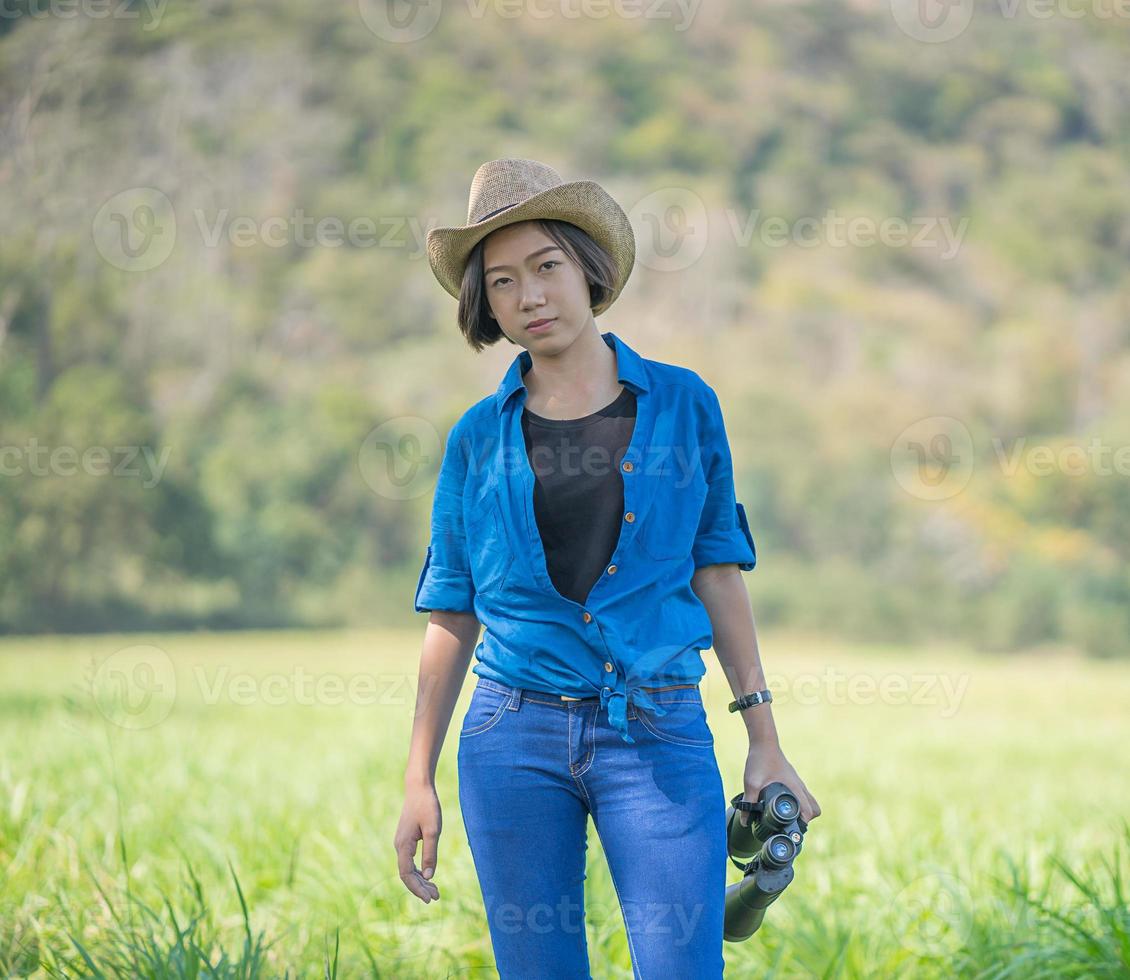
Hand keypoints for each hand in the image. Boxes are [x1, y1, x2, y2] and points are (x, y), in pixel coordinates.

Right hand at [394, 780, 441, 902]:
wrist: (418, 788)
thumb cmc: (427, 807)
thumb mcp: (433, 830)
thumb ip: (430, 854)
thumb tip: (429, 876)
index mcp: (403, 845)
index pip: (406, 874)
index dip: (417, 888)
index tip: (429, 898)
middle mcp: (399, 846)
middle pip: (407, 875)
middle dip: (420, 888)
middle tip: (436, 897)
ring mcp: (402, 844)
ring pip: (409, 869)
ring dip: (421, 881)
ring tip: (435, 891)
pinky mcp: (406, 840)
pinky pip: (410, 861)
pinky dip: (419, 871)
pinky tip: (429, 877)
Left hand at [738, 746, 820, 826]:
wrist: (763, 743)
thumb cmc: (760, 760)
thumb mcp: (752, 783)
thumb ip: (748, 802)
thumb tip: (745, 822)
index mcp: (794, 788)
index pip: (809, 811)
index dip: (803, 823)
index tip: (791, 830)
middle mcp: (799, 786)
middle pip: (814, 809)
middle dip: (805, 820)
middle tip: (789, 825)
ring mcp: (797, 783)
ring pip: (809, 802)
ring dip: (802, 812)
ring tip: (786, 819)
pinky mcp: (792, 781)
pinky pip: (802, 796)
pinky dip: (798, 804)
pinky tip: (781, 806)